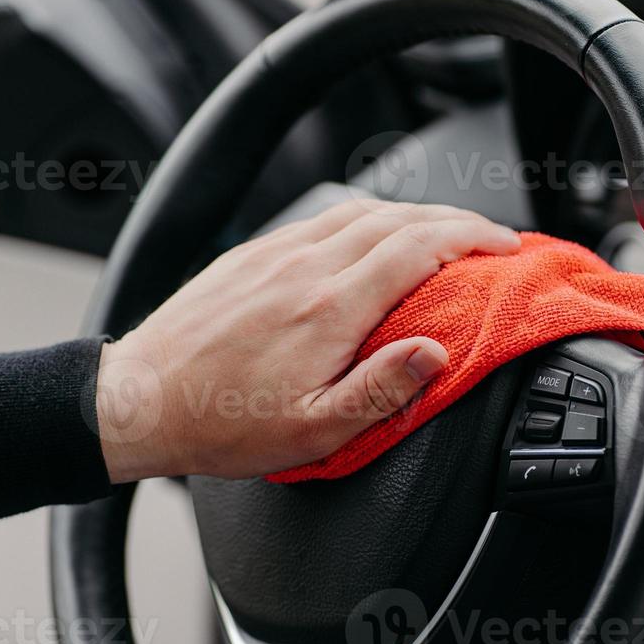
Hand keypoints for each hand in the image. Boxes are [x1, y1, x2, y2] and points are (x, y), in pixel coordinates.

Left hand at [94, 200, 521, 481]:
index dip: (472, 238)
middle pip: (399, 218)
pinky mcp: (251, 255)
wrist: (139, 400)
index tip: (504, 246)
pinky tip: (375, 234)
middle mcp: (305, 267)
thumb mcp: (313, 432)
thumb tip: (434, 353)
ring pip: (360, 211)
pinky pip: (322, 218)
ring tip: (445, 231)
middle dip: (455, 218)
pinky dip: (366, 217)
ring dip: (413, 212)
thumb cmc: (223, 423)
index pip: (420, 248)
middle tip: (490, 235)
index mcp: (330, 308)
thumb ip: (382, 391)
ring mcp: (275, 254)